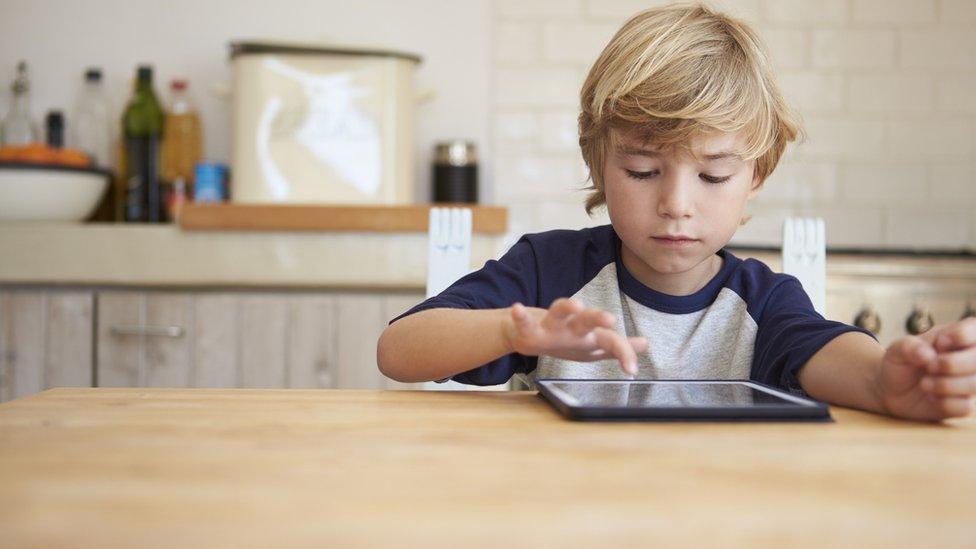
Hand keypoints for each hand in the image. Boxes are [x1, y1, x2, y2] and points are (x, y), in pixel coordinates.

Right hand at [504, 298, 647, 374]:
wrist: (530, 333)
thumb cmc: (566, 340)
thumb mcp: (592, 345)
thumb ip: (617, 346)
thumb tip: (645, 343)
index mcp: (589, 334)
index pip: (611, 340)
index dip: (623, 352)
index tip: (632, 370)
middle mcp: (573, 327)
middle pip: (587, 320)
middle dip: (598, 318)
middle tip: (611, 320)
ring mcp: (552, 326)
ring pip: (559, 313)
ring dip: (566, 307)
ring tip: (574, 305)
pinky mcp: (530, 330)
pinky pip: (524, 322)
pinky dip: (520, 316)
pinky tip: (517, 308)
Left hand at [878, 317, 975, 420]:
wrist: (892, 390)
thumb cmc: (900, 363)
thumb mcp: (897, 350)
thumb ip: (909, 347)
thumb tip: (928, 355)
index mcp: (957, 336)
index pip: (974, 328)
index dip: (960, 335)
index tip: (939, 343)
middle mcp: (969, 358)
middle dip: (952, 364)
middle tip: (929, 367)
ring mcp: (969, 382)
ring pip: (975, 384)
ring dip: (945, 385)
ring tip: (924, 384)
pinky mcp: (964, 404)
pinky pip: (965, 407)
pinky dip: (944, 403)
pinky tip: (932, 398)